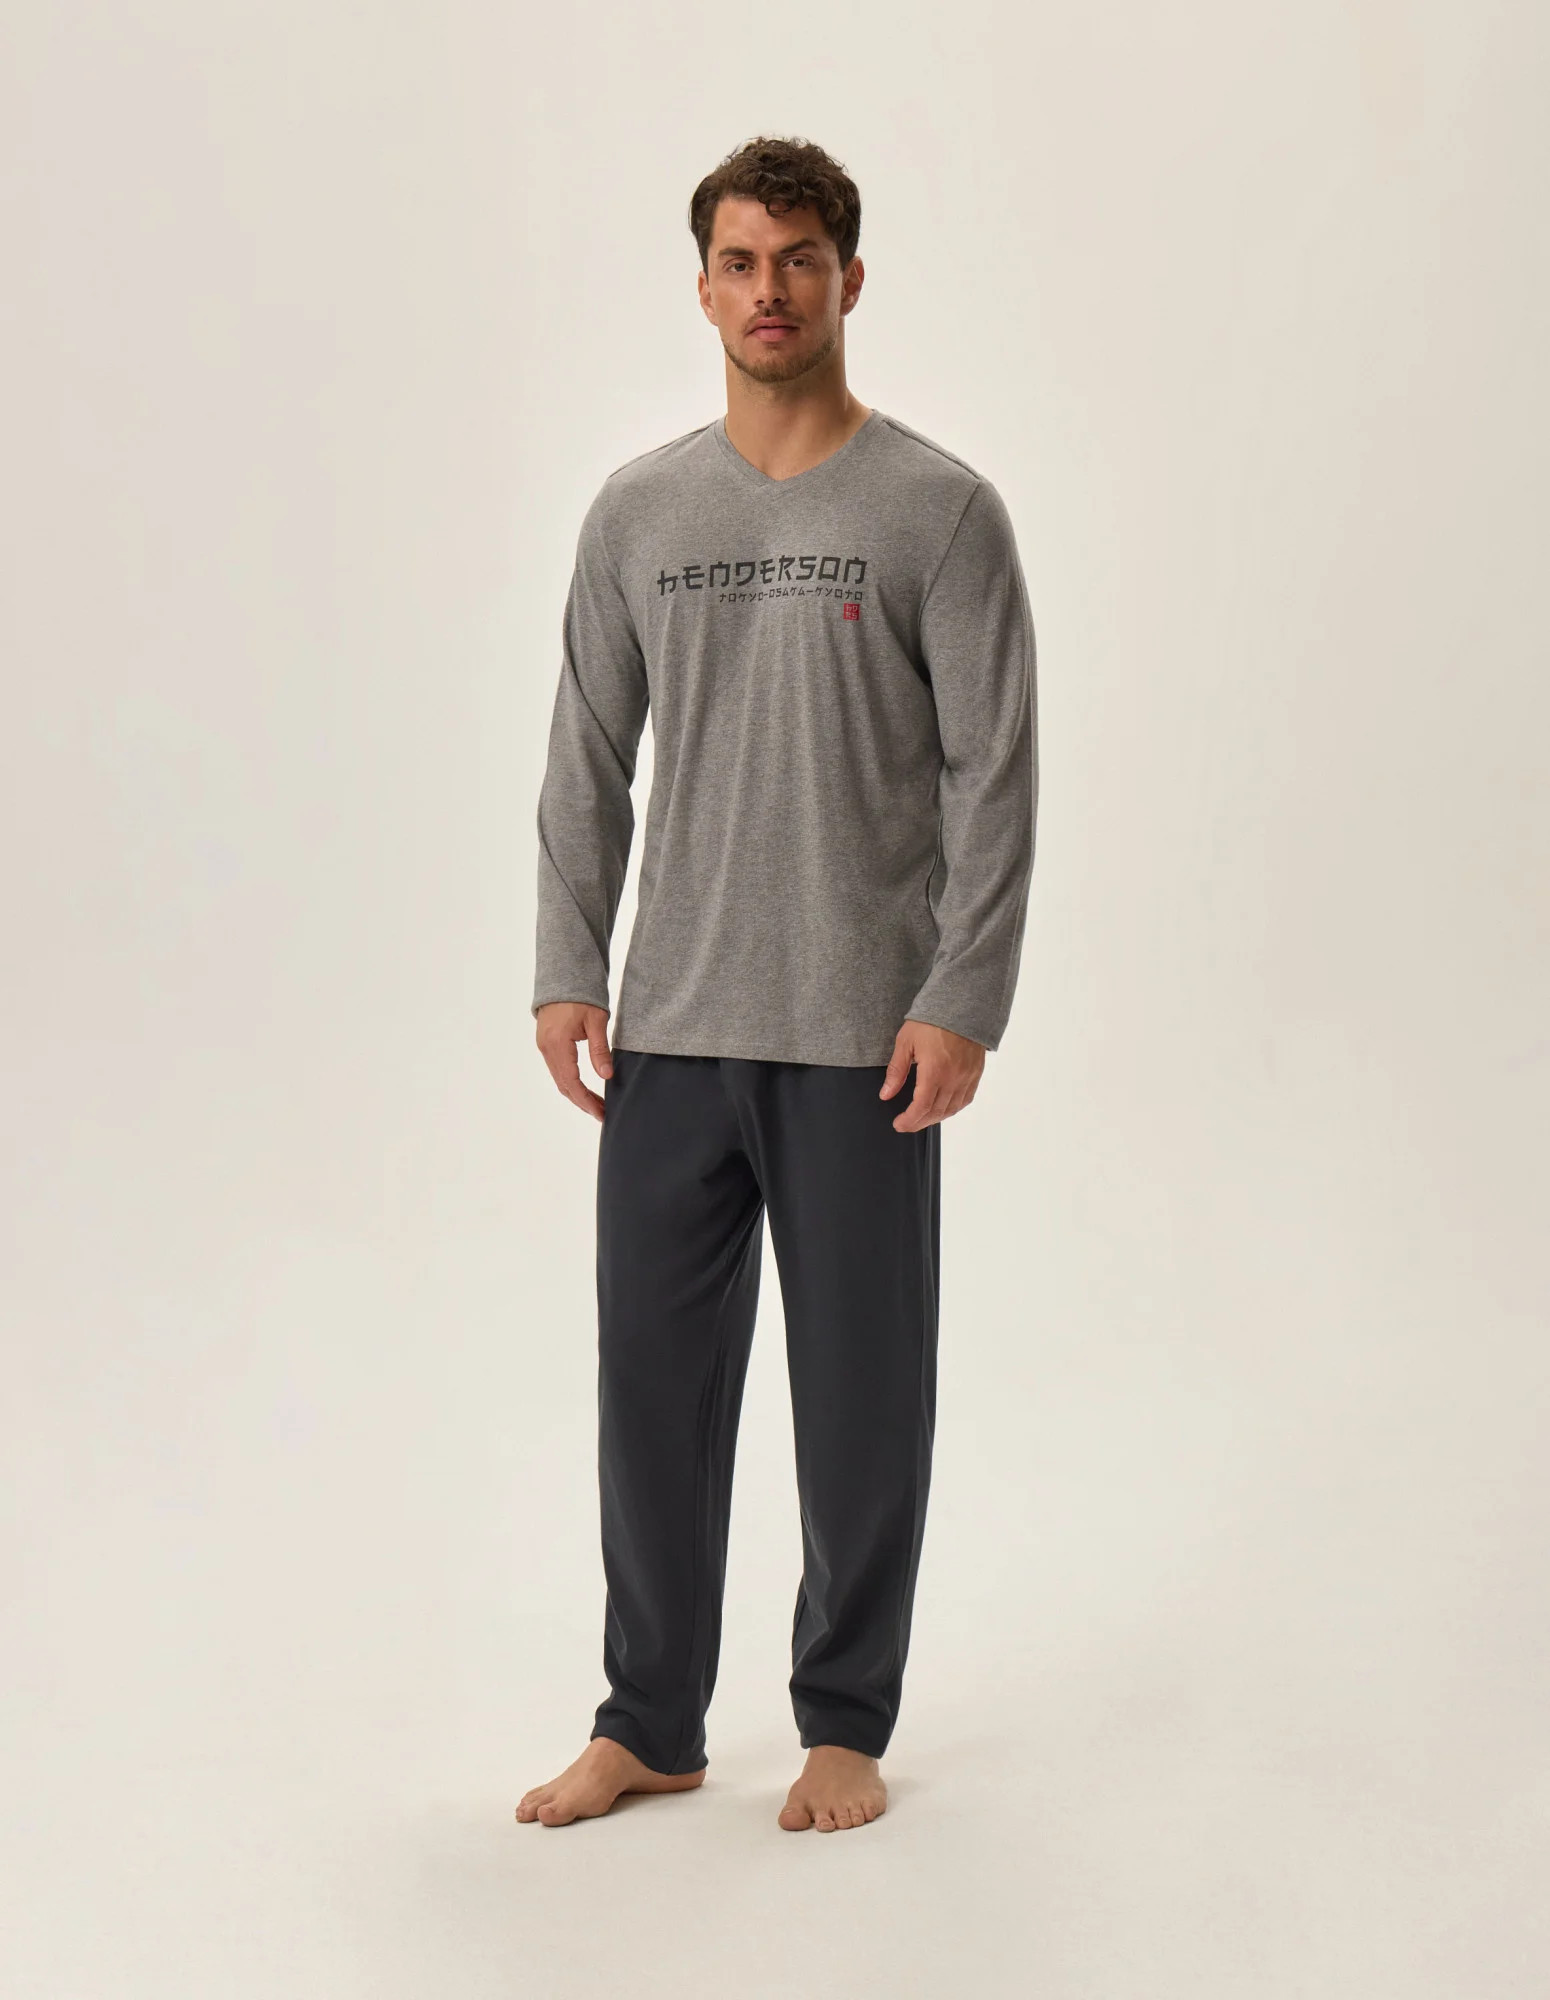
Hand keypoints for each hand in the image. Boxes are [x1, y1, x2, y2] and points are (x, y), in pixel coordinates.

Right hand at [535, 1001, 613, 1120]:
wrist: (563, 975)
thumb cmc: (582, 995)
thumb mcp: (596, 1021)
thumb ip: (600, 1050)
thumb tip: (607, 1075)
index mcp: (557, 1044)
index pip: (571, 1082)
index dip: (586, 1100)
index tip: (601, 1112)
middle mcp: (546, 1048)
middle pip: (563, 1085)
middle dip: (583, 1102)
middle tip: (602, 1114)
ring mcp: (544, 1046)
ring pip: (559, 1079)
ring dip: (577, 1094)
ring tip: (596, 1105)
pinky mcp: (547, 1043)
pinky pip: (557, 1070)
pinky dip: (571, 1083)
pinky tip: (584, 1088)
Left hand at [880, 1019, 984, 1131]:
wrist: (962, 1005)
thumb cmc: (931, 1021)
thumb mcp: (906, 1042)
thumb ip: (896, 1071)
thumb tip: (885, 1094)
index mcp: (934, 1071)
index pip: (921, 1107)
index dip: (909, 1120)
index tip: (898, 1124)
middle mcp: (953, 1078)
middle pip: (936, 1112)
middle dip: (919, 1122)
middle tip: (906, 1124)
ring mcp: (967, 1077)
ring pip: (952, 1109)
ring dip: (935, 1118)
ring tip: (921, 1119)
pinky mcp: (975, 1074)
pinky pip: (965, 1099)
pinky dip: (952, 1109)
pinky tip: (942, 1108)